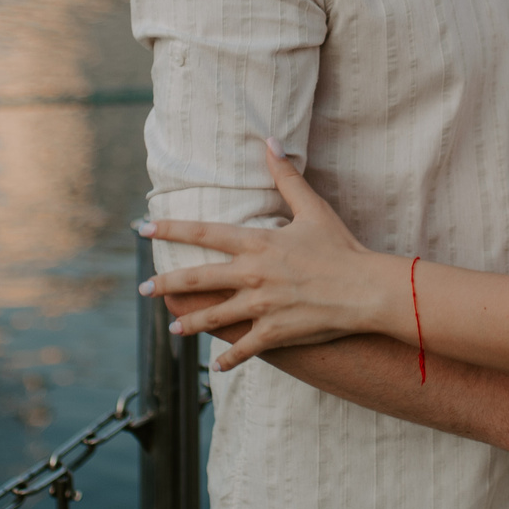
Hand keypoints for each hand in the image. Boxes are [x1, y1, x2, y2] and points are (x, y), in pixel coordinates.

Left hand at [141, 142, 401, 370]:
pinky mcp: (274, 333)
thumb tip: (270, 141)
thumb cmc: (341, 247)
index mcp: (257, 243)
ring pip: (213, 318)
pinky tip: (216, 367)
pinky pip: (244, 348)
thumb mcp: (313, 208)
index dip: (170, 229)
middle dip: (165, 285)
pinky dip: (229, 359)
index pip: (203, 233)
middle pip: (196, 280)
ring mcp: (261, 306)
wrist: (366, 289)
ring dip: (189, 324)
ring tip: (173, 329)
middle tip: (143, 288)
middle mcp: (252, 275)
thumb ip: (286, 177)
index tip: (144, 229)